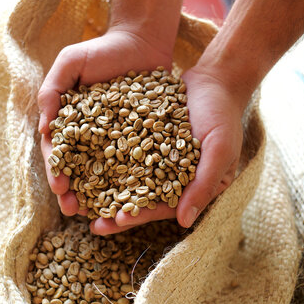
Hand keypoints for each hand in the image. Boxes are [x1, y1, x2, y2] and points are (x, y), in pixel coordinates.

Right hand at [38, 29, 173, 217]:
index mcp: (71, 125)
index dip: (57, 172)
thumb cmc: (101, 50)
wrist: (141, 42)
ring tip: (101, 215)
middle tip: (74, 211)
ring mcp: (117, 141)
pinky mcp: (142, 139)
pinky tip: (134, 199)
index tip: (59, 188)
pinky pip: (137, 163)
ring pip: (107, 174)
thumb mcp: (70, 63)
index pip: (60, 154)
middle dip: (75, 193)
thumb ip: (52, 90)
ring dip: (102, 196)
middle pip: (81, 171)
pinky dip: (134, 182)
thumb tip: (43, 127)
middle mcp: (92, 138)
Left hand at [91, 66, 243, 233]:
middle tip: (92, 224)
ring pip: (127, 179)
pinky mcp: (143, 139)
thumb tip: (184, 223)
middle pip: (141, 198)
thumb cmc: (223, 116)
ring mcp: (155, 158)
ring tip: (80, 202)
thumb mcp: (219, 150)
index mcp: (191, 188)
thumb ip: (203, 185)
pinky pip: (123, 152)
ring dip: (106, 190)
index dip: (140, 215)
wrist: (215, 79)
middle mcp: (170, 177)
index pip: (163, 207)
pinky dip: (106, 159)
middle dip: (117, 211)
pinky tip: (83, 163)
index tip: (117, 221)